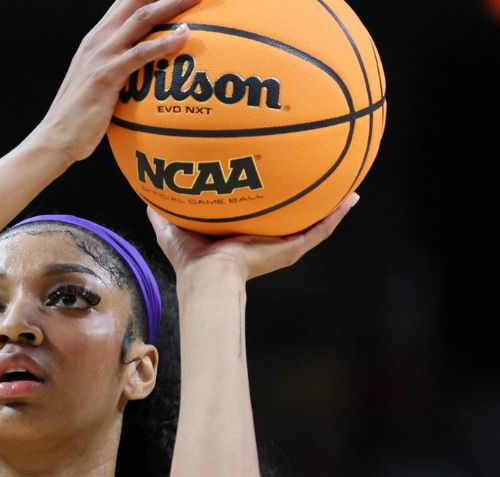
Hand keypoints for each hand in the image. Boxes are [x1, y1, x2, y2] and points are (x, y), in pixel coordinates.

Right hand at [28, 0, 198, 163]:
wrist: (56, 136)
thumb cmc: (81, 116)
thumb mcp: (98, 81)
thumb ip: (118, 67)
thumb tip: (143, 71)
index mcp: (97, 37)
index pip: (125, 3)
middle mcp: (98, 39)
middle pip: (135, 1)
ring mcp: (102, 54)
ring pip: (141, 18)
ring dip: (172, 4)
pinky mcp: (107, 74)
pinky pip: (141, 53)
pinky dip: (165, 42)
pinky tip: (185, 35)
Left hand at [146, 193, 360, 282]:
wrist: (208, 277)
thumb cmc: (189, 259)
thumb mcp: (172, 224)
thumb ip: (162, 207)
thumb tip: (148, 185)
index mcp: (244, 235)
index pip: (263, 215)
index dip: (271, 199)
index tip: (279, 178)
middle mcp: (267, 240)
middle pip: (292, 218)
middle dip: (307, 200)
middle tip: (322, 177)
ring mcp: (282, 246)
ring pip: (314, 224)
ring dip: (332, 207)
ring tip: (350, 188)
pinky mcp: (290, 251)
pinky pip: (320, 230)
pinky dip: (336, 215)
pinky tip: (351, 198)